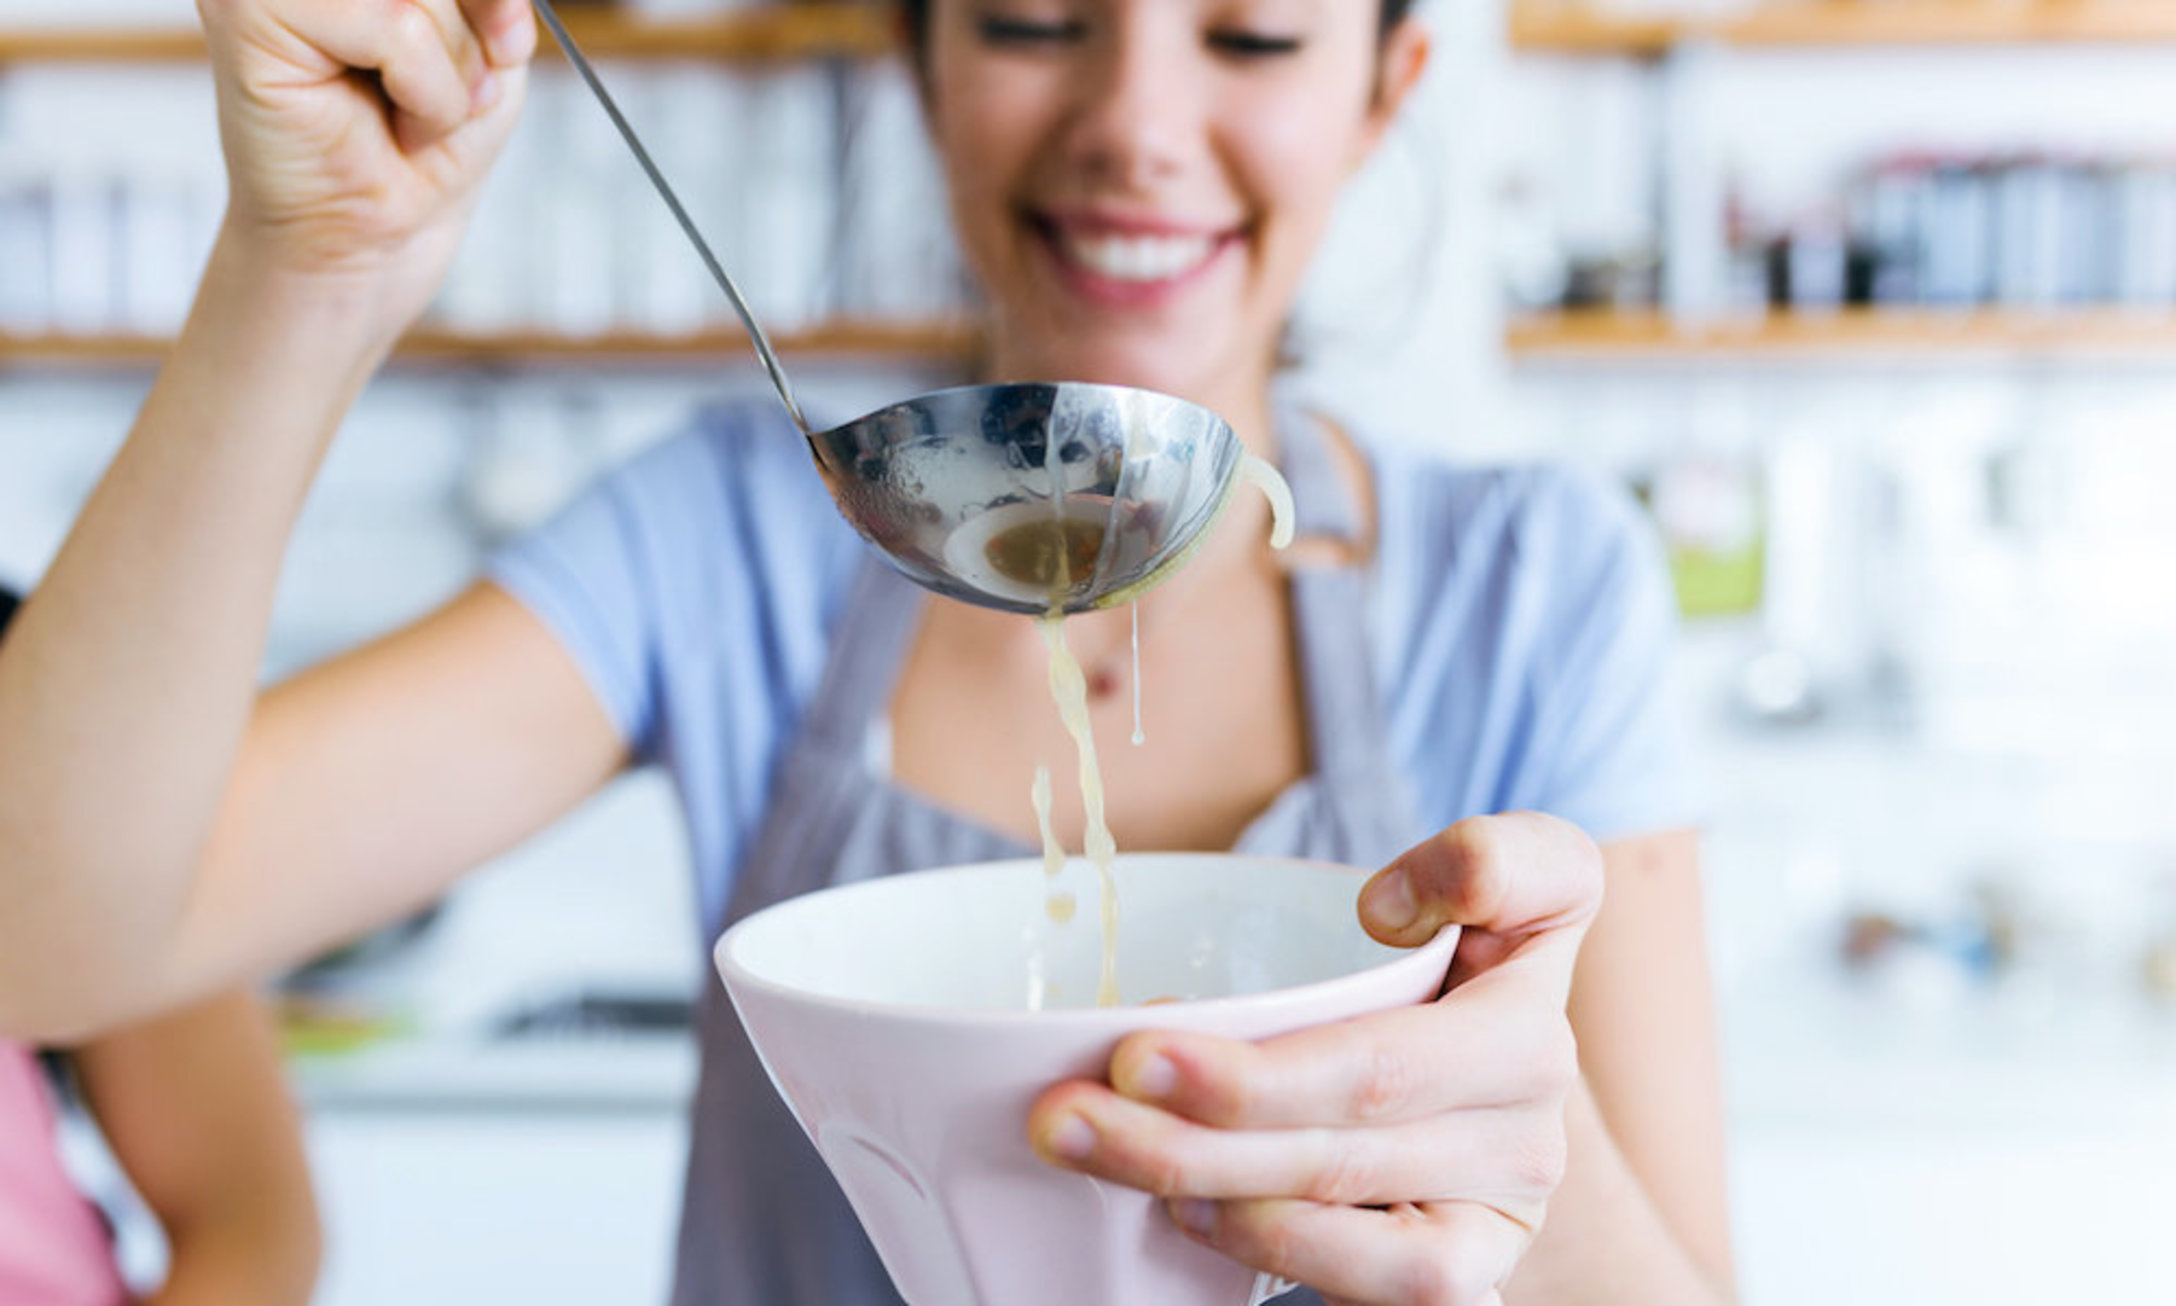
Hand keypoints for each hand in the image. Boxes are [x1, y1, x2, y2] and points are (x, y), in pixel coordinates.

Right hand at [197, 0, 534, 304]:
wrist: (377, 236)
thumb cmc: (422, 143)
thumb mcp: (484, 45)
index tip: (506, 39)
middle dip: (468, 34)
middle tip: (448, 93)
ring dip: (450, 71)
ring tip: (412, 113)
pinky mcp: (246, 10)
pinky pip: (393, 27)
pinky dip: (425, 90)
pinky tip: (394, 123)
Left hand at [1028, 813, 1602, 1305]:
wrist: (1482, 1121)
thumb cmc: (1448, 992)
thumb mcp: (1485, 897)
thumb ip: (1479, 862)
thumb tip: (1388, 910)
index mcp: (1531, 989)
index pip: (1496, 931)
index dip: (1389, 910)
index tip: (1190, 982)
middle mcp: (1536, 1102)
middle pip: (1369, 1087)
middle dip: (1215, 1088)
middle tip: (1084, 1086)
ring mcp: (1506, 1206)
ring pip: (1356, 1196)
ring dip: (1211, 1173)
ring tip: (1104, 1142)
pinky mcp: (1466, 1280)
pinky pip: (1376, 1283)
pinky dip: (1272, 1246)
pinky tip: (1188, 1212)